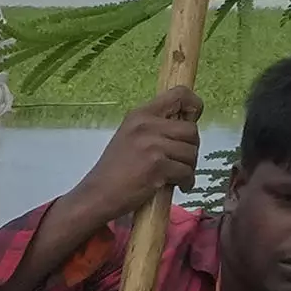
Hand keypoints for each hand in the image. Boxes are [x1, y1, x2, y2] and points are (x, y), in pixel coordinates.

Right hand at [79, 89, 203, 225]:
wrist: (96, 195)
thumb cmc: (113, 171)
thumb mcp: (130, 137)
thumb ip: (155, 127)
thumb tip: (187, 125)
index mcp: (140, 114)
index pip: (179, 94)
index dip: (193, 106)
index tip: (192, 120)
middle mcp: (146, 125)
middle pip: (191, 130)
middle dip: (192, 148)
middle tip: (182, 162)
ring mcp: (152, 145)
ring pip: (191, 153)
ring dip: (189, 168)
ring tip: (177, 176)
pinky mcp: (157, 166)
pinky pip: (186, 172)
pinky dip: (186, 182)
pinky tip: (178, 186)